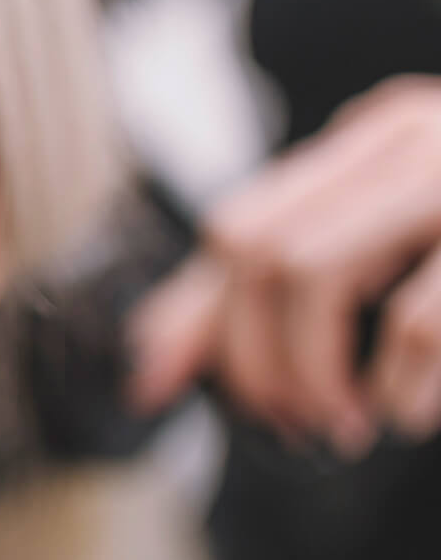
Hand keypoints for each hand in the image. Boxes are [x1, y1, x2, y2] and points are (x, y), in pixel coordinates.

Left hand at [127, 75, 440, 458]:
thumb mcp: (395, 257)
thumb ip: (273, 298)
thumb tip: (145, 369)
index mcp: (376, 140)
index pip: (233, 225)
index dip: (193, 321)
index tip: (172, 394)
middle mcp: (414, 136)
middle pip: (253, 245)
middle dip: (249, 354)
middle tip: (289, 420)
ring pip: (308, 267)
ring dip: (307, 371)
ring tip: (345, 423)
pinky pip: (423, 319)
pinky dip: (399, 388)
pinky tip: (410, 414)